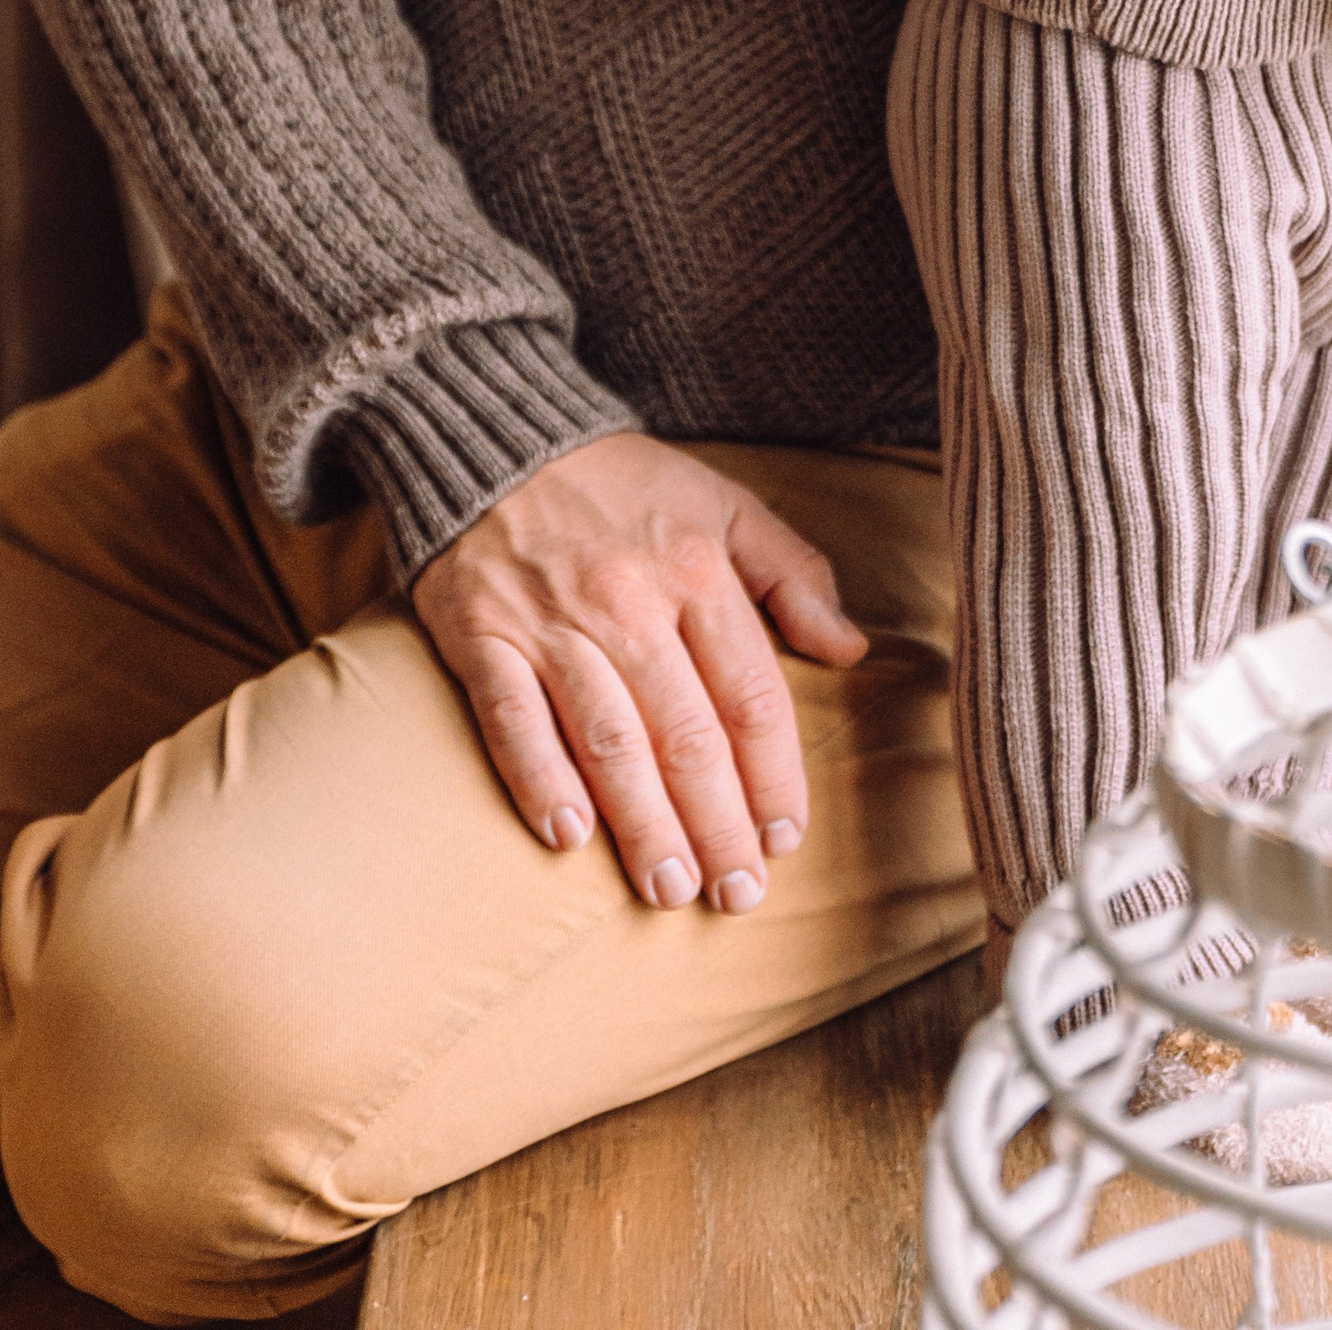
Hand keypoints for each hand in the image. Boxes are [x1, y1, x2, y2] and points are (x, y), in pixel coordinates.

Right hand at [411, 428, 866, 911]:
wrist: (497, 435)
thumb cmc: (623, 483)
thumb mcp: (724, 503)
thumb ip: (793, 572)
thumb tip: (850, 649)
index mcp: (697, 571)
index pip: (751, 695)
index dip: (774, 775)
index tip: (786, 838)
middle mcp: (629, 603)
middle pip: (686, 735)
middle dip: (718, 824)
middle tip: (738, 895)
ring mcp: (552, 624)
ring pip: (609, 740)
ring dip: (643, 823)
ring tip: (671, 887)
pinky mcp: (482, 636)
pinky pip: (512, 718)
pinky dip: (540, 778)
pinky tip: (567, 835)